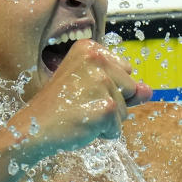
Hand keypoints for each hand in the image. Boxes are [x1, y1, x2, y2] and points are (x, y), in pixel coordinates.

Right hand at [16, 39, 152, 156]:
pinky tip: (82, 125)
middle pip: (130, 89)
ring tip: (79, 114)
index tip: (80, 90)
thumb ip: (122, 87)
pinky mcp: (106, 107)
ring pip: (125, 110)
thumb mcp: (89, 88)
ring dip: (106, 119)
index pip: (125, 71)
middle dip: (111, 103)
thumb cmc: (59, 106)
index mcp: (91, 48)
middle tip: (79, 104)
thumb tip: (149, 91)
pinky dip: (103, 133)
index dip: (107, 88)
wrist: (33, 128)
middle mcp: (97, 59)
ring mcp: (102, 82)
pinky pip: (118, 127)